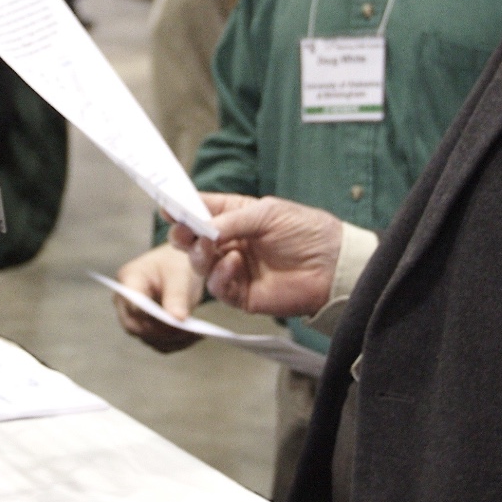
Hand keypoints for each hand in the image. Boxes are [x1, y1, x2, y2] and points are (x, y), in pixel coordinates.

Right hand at [113, 244, 205, 351]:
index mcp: (129, 279)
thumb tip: (177, 319)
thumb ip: (177, 295)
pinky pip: (159, 343)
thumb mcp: (179, 274)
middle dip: (162, 330)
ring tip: (197, 333)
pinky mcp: (147, 330)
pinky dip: (176, 343)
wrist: (176, 267)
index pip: (131, 301)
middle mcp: (126, 302)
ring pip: (148, 338)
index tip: (170, 320)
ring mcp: (134, 318)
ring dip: (172, 339)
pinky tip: (195, 336)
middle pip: (136, 325)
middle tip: (189, 330)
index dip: (148, 314)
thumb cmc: (175, 264)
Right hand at [173, 193, 340, 317]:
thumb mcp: (267, 213)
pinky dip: (220, 275)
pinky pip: (218, 286)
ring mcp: (234, 268)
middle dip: (183, 234)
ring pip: (200, 264)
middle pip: (193, 239)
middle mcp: (230, 242)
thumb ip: (231, 220)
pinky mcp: (241, 294)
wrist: (333, 265)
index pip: (201, 211)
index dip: (182, 209)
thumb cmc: (306, 230)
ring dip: (200, 255)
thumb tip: (201, 229)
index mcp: (235, 216)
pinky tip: (233, 263)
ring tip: (211, 246)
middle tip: (183, 232)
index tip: (167, 207)